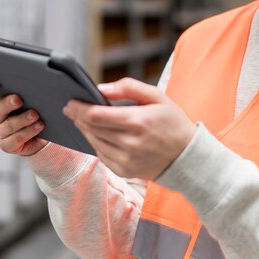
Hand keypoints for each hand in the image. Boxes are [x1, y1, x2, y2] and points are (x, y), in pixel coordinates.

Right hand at [0, 79, 47, 155]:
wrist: (44, 136)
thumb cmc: (40, 113)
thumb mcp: (39, 100)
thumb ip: (37, 93)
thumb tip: (46, 88)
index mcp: (1, 100)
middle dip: (8, 103)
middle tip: (19, 99)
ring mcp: (1, 131)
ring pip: (8, 125)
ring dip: (22, 119)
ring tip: (35, 115)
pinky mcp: (7, 145)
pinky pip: (15, 140)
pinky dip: (28, 132)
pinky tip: (39, 126)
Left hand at [63, 77, 195, 179]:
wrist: (188, 156)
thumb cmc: (173, 122)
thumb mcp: (158, 96)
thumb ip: (129, 87)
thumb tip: (101, 88)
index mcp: (138, 121)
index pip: (96, 115)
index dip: (80, 108)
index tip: (71, 102)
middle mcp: (130, 142)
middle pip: (91, 128)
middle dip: (78, 116)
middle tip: (70, 108)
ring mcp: (126, 159)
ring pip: (94, 142)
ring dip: (84, 130)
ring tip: (80, 119)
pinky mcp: (124, 170)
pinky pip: (101, 155)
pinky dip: (96, 143)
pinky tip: (95, 134)